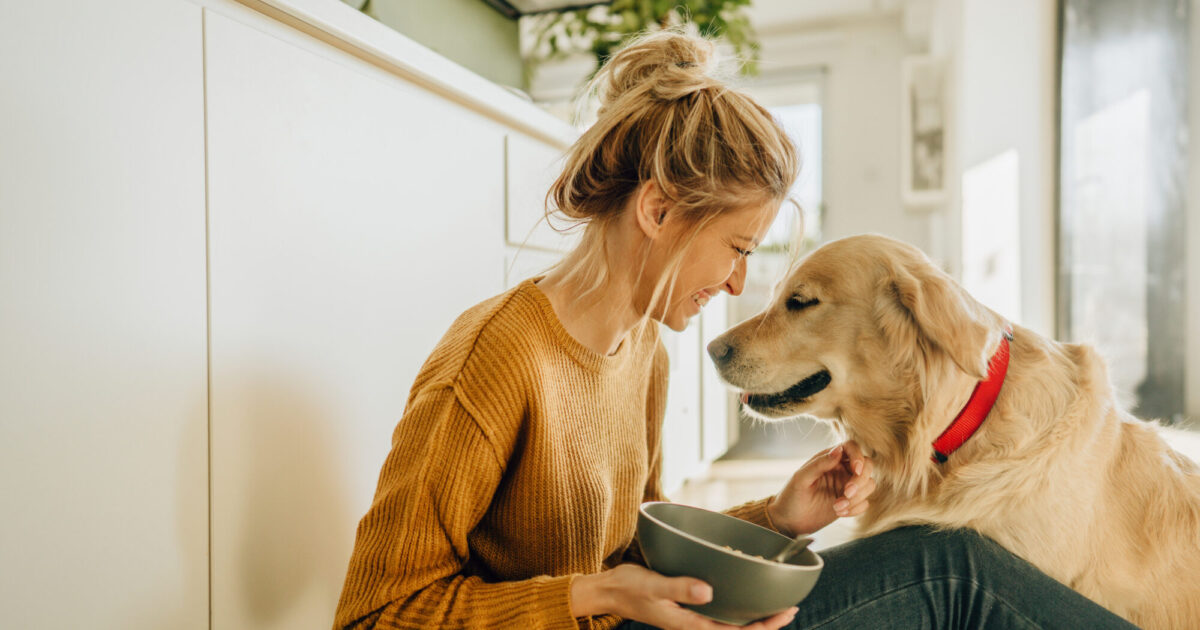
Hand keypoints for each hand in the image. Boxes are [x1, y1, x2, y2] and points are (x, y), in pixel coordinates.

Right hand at [570, 563, 796, 629]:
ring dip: (753, 615)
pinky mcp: (688, 607)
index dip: (763, 627)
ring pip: (731, 622)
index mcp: (690, 625)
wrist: (609, 591)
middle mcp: (694, 624)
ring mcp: (692, 617)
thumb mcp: (654, 585)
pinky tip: (743, 592)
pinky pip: (719, 611)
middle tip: (791, 606)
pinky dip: (736, 605)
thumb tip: (709, 591)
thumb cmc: (630, 588)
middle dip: (766, 622)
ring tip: (775, 603)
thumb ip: (680, 588)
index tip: (784, 613)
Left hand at [767, 441, 875, 535]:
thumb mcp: (801, 478)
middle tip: (846, 493)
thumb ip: (819, 463)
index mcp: (828, 458)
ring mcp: (846, 486)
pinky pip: (865, 502)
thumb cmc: (791, 496)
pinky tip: (840, 513)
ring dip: (857, 497)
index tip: (856, 470)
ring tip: (837, 507)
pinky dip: (856, 508)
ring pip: (868, 484)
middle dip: (860, 480)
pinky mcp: (850, 503)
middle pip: (867, 465)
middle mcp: (840, 469)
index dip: (858, 456)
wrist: (788, 521)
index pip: (851, 447)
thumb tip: (838, 450)